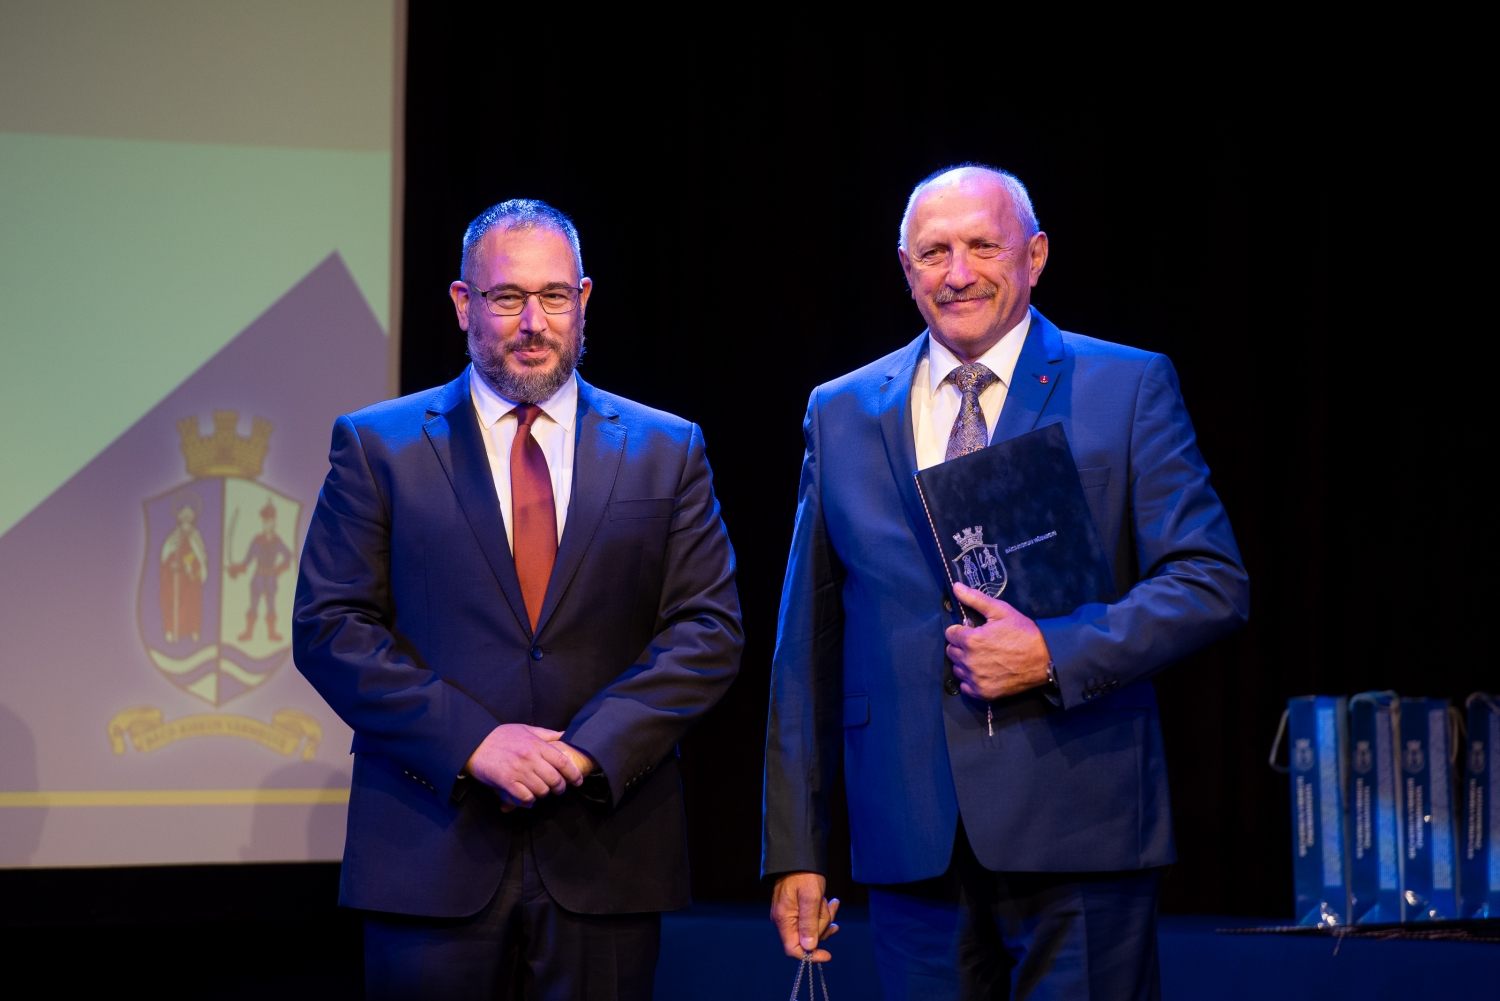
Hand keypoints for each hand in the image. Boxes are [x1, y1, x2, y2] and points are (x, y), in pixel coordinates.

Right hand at [465, 724, 583, 810]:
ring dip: (543, 794)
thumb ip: (546, 734)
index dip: (573, 774)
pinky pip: (525, 797)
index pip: (562, 761)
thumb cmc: (500, 736)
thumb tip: (564, 734)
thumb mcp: (525, 729)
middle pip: (554, 779)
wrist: (474, 743)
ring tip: (540, 792)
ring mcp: (518, 770)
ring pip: (541, 790)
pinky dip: (529, 801)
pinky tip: (528, 799)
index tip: (578, 781)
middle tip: (558, 790)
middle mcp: (530, 757)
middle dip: (560, 788)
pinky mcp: (506, 781)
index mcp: (536, 744)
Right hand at [770, 872, 839, 961]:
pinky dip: (822, 913)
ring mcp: (789, 915)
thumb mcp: (811, 898)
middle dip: (822, 926)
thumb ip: (809, 924)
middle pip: (806, 939)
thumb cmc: (804, 874)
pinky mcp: (795, 910)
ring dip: (824, 917)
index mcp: (784, 919)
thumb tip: (808, 948)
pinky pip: (810, 919)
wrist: (798, 855)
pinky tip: (831, 903)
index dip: (810, 954)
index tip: (828, 954)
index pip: (793, 949)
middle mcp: (783, 920)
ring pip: (811, 929)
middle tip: (829, 907)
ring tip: (830, 901)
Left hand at [946, 583, 1052, 699]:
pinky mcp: (983, 693)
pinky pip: (965, 687)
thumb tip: (955, 586)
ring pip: (957, 669)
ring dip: (965, 663)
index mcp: (971, 640)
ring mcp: (976, 679)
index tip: (973, 631)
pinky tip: (984, 672)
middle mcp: (969, 661)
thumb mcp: (1001, 611)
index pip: (950, 634)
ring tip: (983, 658)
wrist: (1045, 659)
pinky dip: (971, 680)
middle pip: (951, 652)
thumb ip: (975, 599)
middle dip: (961, 646)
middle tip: (979, 644)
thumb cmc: (1023, 632)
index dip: (961, 630)